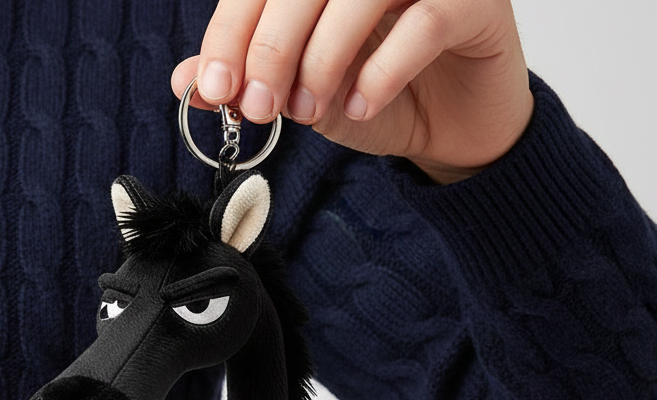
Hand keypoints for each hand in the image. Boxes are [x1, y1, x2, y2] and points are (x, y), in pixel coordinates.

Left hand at [171, 0, 533, 183]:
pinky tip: (364, 106)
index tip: (212, 85)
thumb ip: (251, 83)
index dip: (231, 31)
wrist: (454, 126)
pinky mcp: (475, 1)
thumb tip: (186, 83)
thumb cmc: (380, 97)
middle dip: (270, 49)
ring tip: (312, 111)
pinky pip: (424, 23)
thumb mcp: (303, 95)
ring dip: (321, 60)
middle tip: (261, 106)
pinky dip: (381, 72)